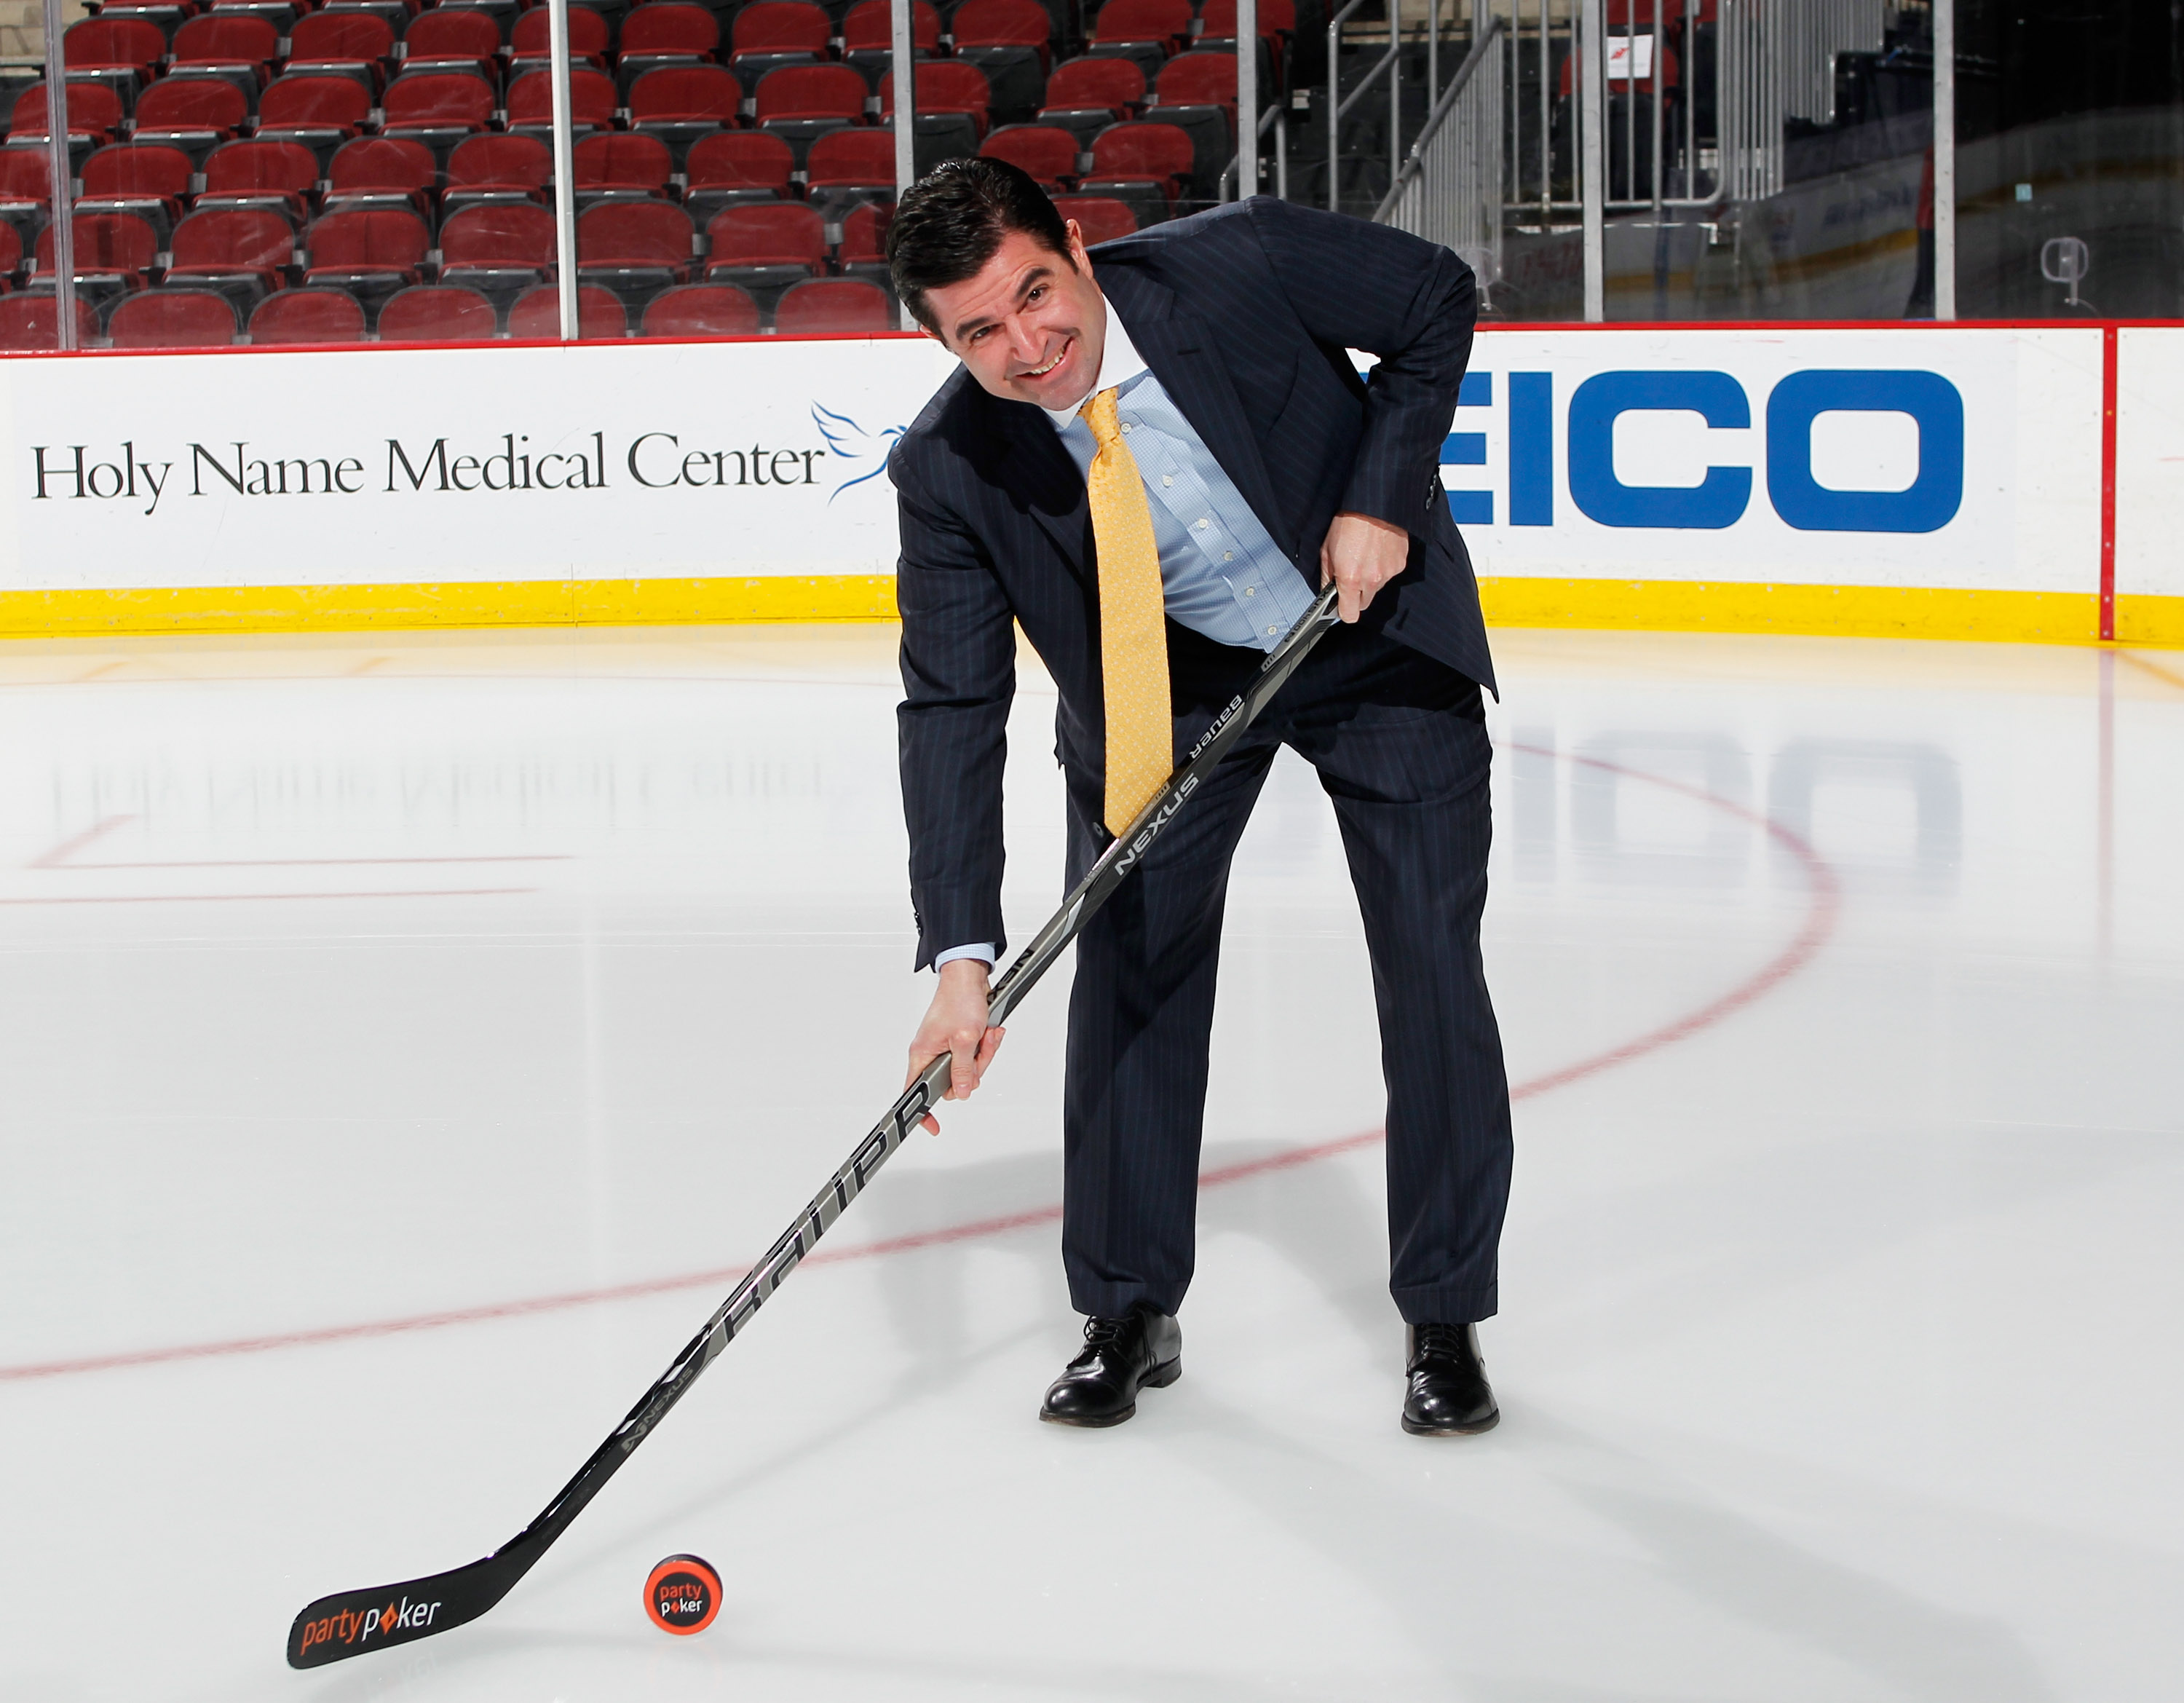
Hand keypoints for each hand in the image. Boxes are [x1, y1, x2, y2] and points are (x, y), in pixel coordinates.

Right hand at [904, 958, 1003, 1134]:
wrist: (968, 977)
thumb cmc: (960, 1000)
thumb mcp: (966, 1040)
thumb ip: (963, 1070)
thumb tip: (961, 1092)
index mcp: (922, 1054)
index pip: (914, 1092)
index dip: (923, 1112)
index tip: (933, 1127)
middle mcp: (930, 1053)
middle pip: (951, 1083)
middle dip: (972, 1070)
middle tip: (979, 1052)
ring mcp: (945, 1048)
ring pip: (967, 1070)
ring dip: (982, 1055)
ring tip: (986, 1036)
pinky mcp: (958, 1042)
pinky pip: (973, 1056)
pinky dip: (984, 1046)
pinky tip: (989, 1032)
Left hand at [1320, 511, 1410, 622]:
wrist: (1373, 504)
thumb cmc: (1349, 522)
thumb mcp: (1326, 550)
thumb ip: (1327, 577)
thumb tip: (1326, 591)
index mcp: (1350, 578)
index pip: (1349, 615)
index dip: (1343, 611)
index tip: (1341, 605)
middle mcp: (1371, 579)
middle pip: (1364, 604)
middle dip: (1356, 595)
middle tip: (1351, 576)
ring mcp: (1388, 573)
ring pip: (1376, 588)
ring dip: (1370, 579)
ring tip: (1364, 557)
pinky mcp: (1400, 564)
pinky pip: (1389, 574)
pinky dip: (1382, 567)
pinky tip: (1376, 551)